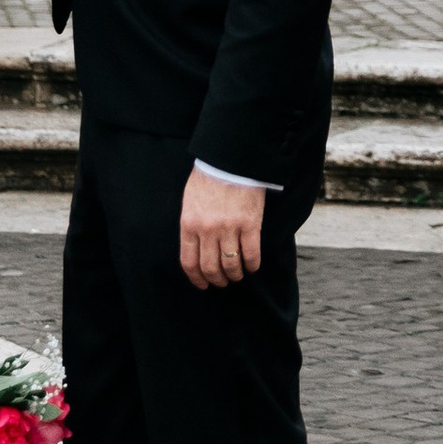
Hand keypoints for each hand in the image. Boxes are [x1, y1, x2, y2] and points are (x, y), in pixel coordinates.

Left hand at [179, 169, 264, 291]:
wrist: (230, 159)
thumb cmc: (209, 178)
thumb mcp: (190, 202)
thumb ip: (191, 225)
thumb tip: (195, 248)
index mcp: (189, 224)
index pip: (189, 262)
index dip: (197, 278)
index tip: (203, 284)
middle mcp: (207, 230)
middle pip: (211, 267)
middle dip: (217, 280)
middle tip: (223, 282)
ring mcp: (229, 228)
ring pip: (231, 264)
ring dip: (235, 275)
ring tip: (238, 275)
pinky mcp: (250, 224)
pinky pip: (251, 254)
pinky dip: (252, 265)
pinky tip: (252, 266)